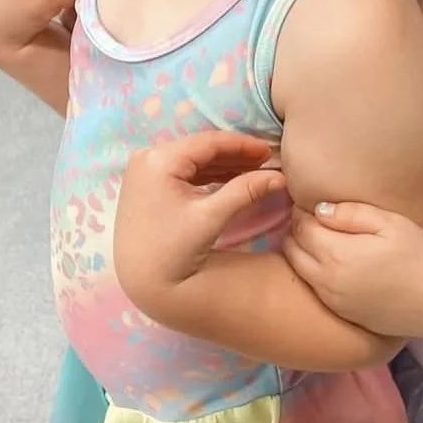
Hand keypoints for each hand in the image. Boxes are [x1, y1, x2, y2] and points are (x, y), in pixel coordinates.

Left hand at [113, 131, 285, 312]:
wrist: (141, 280)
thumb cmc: (174, 249)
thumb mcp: (211, 216)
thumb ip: (246, 190)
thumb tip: (281, 177)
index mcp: (159, 160)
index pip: (208, 142)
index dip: (242, 144)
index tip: (269, 150)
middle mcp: (147, 158)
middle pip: (200, 149)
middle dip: (234, 154)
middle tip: (265, 160)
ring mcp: (144, 171)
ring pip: (192, 160)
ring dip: (222, 164)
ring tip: (253, 169)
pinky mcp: (146, 185)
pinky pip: (182, 172)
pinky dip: (206, 175)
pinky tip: (229, 178)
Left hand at [284, 201, 422, 337]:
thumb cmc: (419, 256)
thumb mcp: (389, 223)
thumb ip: (351, 214)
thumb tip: (320, 210)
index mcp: (336, 254)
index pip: (300, 228)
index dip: (300, 212)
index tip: (307, 204)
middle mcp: (327, 281)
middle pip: (292, 251)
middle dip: (294, 232)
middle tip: (309, 221)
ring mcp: (332, 301)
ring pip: (299, 272)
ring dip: (300, 253)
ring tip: (317, 240)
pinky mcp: (342, 314)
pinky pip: (315, 290)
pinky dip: (312, 274)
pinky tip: (331, 266)